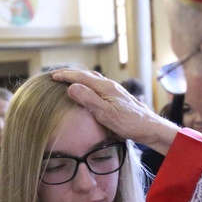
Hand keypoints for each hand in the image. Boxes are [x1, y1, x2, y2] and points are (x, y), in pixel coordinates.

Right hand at [51, 69, 179, 154]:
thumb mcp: (105, 113)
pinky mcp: (116, 96)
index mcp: (105, 87)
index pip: (80, 77)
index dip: (65, 76)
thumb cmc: (128, 123)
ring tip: (67, 79)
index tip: (51, 77)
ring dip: (78, 77)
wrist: (149, 127)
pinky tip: (87, 89)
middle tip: (55, 75)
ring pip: (92, 78)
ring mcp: (114, 89)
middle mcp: (109, 85)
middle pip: (86, 74)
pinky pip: (97, 84)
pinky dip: (87, 83)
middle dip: (70, 74)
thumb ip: (88, 99)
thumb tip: (71, 87)